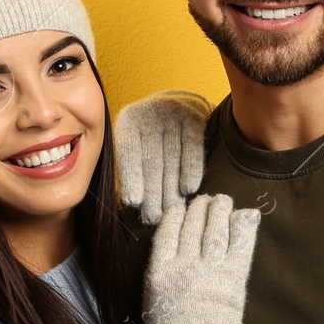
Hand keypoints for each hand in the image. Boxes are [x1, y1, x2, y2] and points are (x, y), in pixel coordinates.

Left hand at [114, 90, 211, 224]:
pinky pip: (192, 147)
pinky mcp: (195, 117)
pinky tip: (188, 189)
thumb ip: (131, 165)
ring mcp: (175, 113)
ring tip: (170, 210)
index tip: (134, 201)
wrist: (179, 105)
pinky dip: (191, 169)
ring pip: (172, 156)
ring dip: (171, 186)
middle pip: (151, 158)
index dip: (131, 176)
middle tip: (153, 217)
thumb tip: (131, 202)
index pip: (128, 151)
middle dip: (152, 190)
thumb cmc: (151, 134)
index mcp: (129, 120)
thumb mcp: (136, 142)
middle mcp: (151, 113)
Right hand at [142, 193, 259, 323]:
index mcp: (161, 271)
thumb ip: (162, 270)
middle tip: (206, 200)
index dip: (176, 215)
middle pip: (193, 225)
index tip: (181, 207)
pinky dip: (243, 227)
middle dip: (200, 208)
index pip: (167, 231)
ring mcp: (211, 270)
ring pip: (215, 228)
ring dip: (220, 210)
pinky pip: (240, 245)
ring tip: (223, 201)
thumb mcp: (154, 299)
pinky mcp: (234, 278)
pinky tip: (245, 215)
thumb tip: (173, 247)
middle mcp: (185, 265)